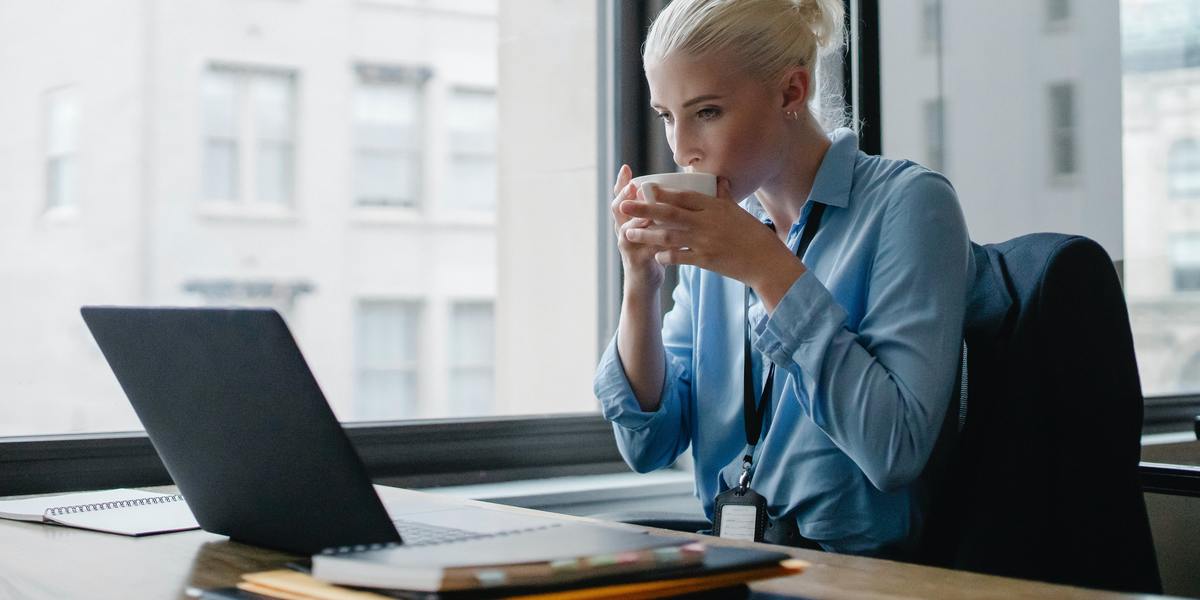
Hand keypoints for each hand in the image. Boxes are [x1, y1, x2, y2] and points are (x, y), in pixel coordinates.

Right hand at [610, 164, 665, 292]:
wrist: (645, 281)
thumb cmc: (653, 251)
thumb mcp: (652, 228)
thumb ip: (658, 212)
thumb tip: (674, 188)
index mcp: (628, 219)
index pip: (621, 197)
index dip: (621, 183)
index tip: (626, 168)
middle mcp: (624, 230)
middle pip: (618, 209)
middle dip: (624, 196)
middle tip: (632, 186)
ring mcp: (628, 245)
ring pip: (628, 229)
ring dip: (638, 219)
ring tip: (646, 210)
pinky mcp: (637, 260)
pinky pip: (646, 248)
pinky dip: (657, 241)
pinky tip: (668, 235)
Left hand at [618, 178, 806, 308]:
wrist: (767, 262)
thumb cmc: (755, 236)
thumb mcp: (739, 211)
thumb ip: (724, 197)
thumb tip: (719, 180)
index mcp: (715, 207)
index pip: (684, 196)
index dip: (663, 192)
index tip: (644, 188)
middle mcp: (707, 222)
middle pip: (670, 214)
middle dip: (644, 209)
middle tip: (624, 206)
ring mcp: (705, 242)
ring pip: (669, 237)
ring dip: (646, 235)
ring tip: (627, 233)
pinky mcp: (706, 261)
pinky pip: (680, 258)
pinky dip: (666, 256)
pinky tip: (654, 255)